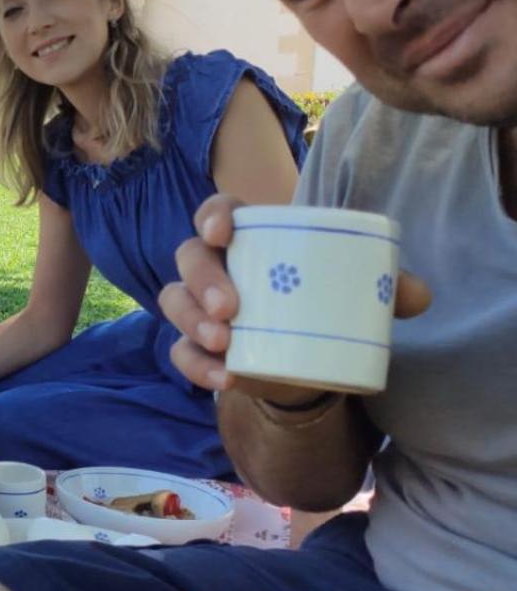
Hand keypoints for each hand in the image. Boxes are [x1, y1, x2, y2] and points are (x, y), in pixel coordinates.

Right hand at [159, 194, 432, 400]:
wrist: (312, 361)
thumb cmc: (325, 304)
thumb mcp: (358, 292)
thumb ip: (387, 288)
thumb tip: (417, 294)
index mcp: (249, 238)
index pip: (216, 212)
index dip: (212, 216)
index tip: (222, 233)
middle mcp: (215, 267)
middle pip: (188, 257)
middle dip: (203, 279)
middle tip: (231, 308)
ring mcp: (200, 307)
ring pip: (174, 301)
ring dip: (192, 320)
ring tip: (223, 342)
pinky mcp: (198, 346)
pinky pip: (179, 352)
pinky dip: (195, 365)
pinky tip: (223, 377)